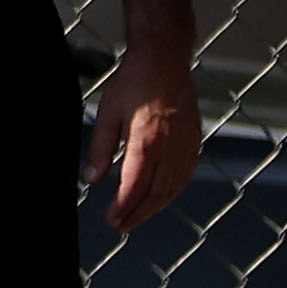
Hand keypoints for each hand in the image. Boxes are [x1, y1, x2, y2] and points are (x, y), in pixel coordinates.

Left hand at [87, 42, 199, 233]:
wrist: (164, 62)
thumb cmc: (133, 83)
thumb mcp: (107, 113)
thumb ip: (100, 148)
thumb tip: (92, 178)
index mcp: (147, 142)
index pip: (134, 187)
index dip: (123, 208)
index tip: (112, 220)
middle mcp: (170, 150)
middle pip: (155, 194)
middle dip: (137, 213)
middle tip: (120, 225)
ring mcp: (186, 148)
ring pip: (172, 189)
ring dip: (154, 207)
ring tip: (136, 216)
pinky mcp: (194, 143)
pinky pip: (184, 177)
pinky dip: (171, 192)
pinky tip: (160, 196)